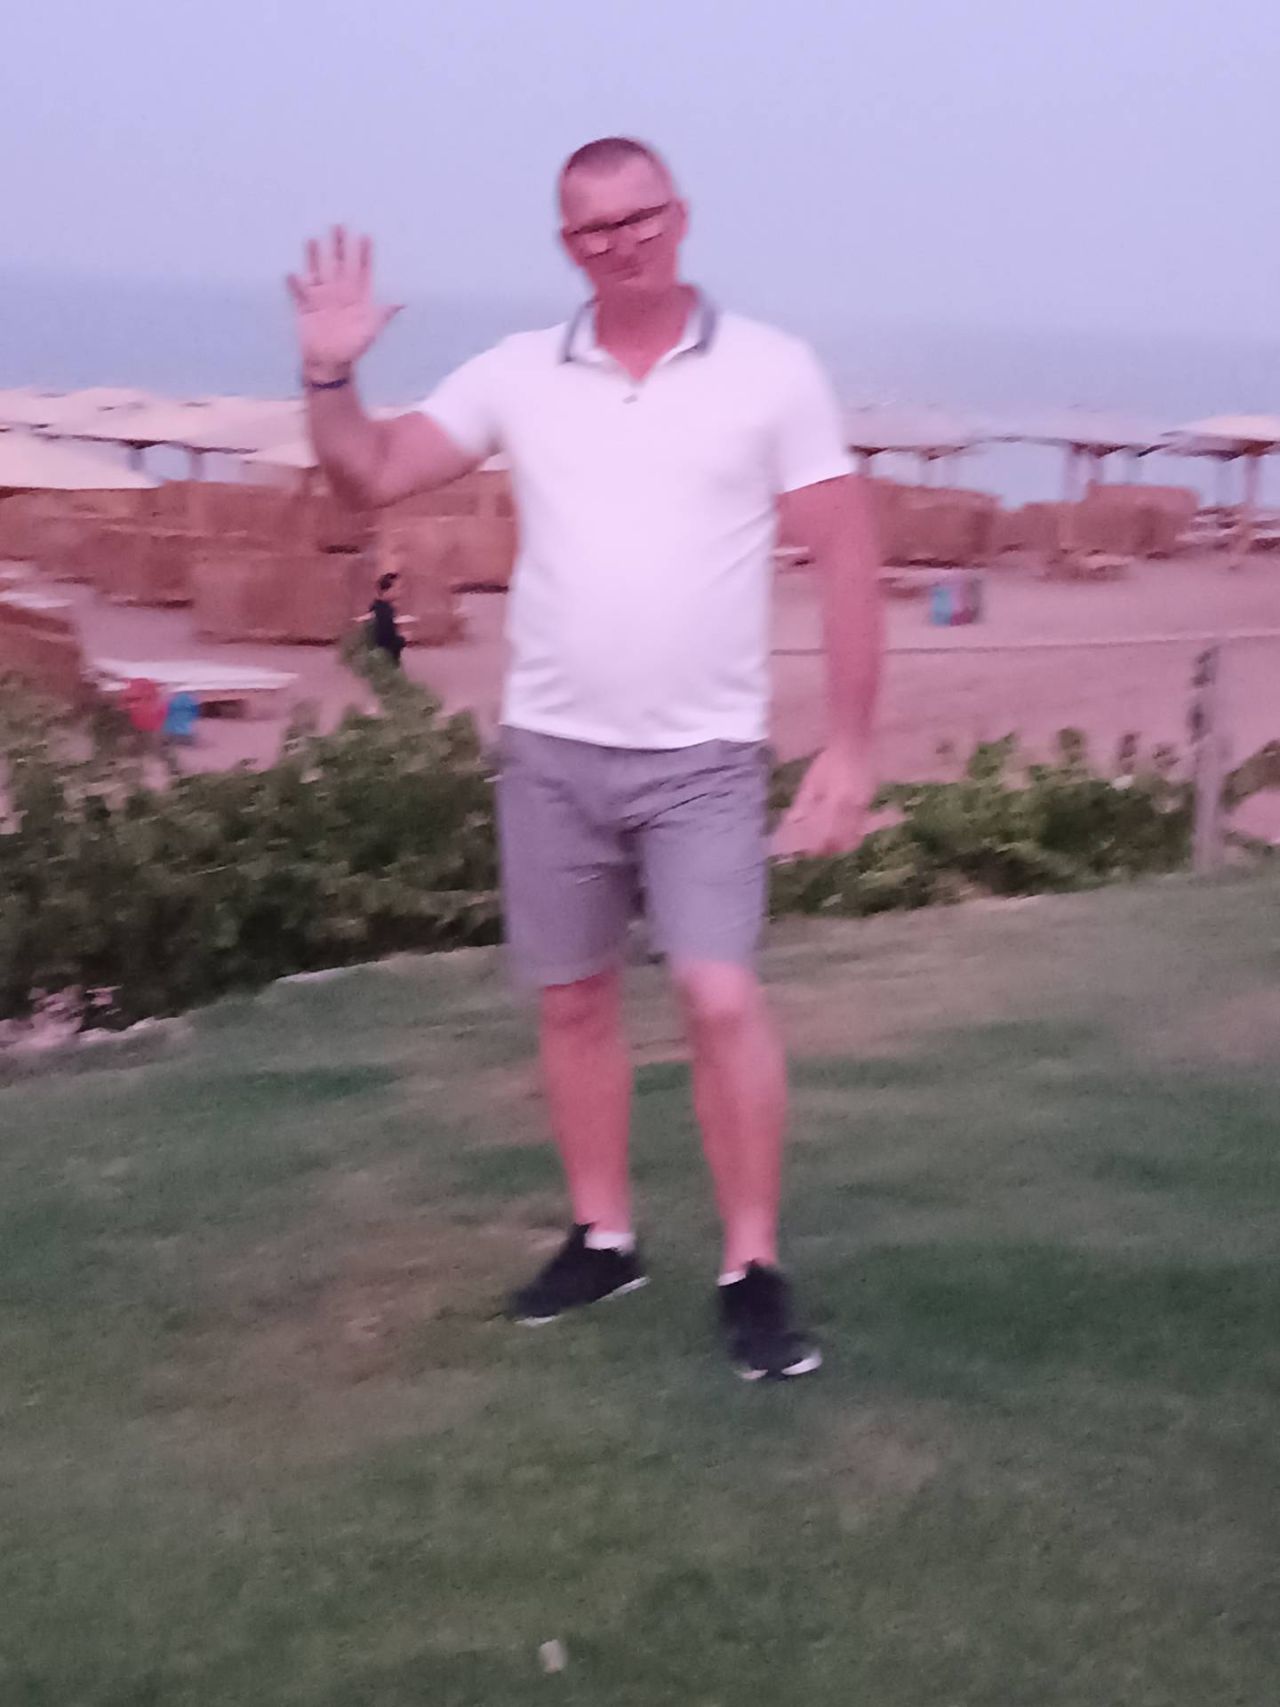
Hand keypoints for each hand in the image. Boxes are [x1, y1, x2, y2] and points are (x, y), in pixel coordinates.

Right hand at [287, 226, 402, 380]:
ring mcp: (322, 298)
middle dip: (340, 246)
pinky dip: (295, 285)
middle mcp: (340, 292)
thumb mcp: (372, 330)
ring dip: (316, 257)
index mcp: (357, 297)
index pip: (362, 271)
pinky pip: (299, 293)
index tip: (366, 237)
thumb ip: (384, 314)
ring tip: (314, 240)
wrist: (331, 363)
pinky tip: (292, 274)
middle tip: (339, 225)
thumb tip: (402, 302)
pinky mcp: (306, 307)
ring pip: (318, 272)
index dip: (364, 255)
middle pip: (340, 264)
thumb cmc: (354, 347)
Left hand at [772, 745, 873, 858]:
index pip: (825, 833)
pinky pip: (861, 826)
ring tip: (828, 849)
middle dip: (828, 849)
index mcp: (835, 801)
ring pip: (853, 836)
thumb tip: (793, 823)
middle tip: (816, 854)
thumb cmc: (828, 761)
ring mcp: (863, 806)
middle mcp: (851, 807)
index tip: (806, 854)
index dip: (816, 847)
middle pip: (840, 839)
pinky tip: (843, 838)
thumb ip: (803, 804)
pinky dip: (851, 836)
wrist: (854, 744)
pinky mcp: (869, 803)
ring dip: (840, 845)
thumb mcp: (811, 782)